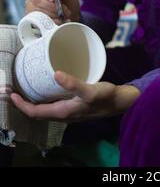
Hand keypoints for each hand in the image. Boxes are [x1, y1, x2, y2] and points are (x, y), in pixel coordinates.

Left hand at [10, 71, 140, 121]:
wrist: (119, 102)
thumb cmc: (105, 97)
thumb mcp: (89, 90)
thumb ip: (73, 83)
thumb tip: (56, 74)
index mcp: (63, 112)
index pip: (35, 112)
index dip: (21, 105)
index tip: (11, 95)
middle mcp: (63, 114)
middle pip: (37, 112)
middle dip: (24, 104)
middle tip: (14, 91)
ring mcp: (68, 111)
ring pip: (45, 109)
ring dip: (33, 102)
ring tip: (26, 89)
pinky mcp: (74, 105)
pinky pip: (53, 104)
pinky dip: (45, 98)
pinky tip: (47, 88)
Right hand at [25, 0, 80, 23]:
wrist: (69, 16)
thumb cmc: (67, 0)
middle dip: (50, 6)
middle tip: (64, 10)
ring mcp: (30, 6)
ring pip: (35, 10)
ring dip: (51, 15)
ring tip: (63, 16)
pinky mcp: (30, 18)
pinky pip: (36, 21)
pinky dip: (49, 22)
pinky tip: (58, 22)